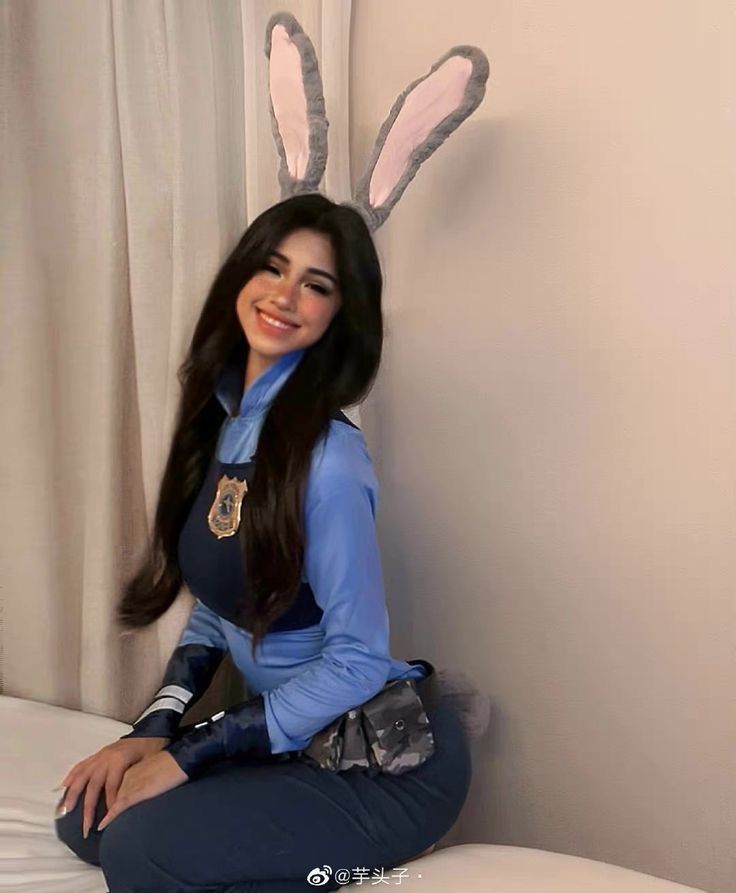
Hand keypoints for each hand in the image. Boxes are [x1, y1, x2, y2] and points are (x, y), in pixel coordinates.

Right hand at [56, 736, 170, 838]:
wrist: (154, 730)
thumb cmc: (153, 748)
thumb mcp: (150, 762)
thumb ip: (138, 778)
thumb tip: (129, 800)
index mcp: (119, 759)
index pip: (111, 786)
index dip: (109, 804)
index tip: (106, 821)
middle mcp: (106, 757)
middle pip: (92, 784)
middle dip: (87, 807)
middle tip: (85, 826)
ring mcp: (101, 755)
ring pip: (82, 775)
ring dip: (72, 794)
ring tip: (64, 810)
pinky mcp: (99, 754)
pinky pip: (81, 765)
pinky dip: (71, 776)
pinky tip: (63, 787)